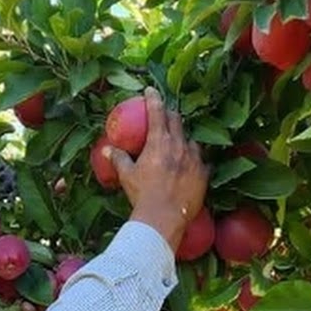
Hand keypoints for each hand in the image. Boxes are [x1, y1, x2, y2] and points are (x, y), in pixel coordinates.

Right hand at [103, 87, 208, 251]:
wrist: (163, 218)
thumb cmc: (142, 196)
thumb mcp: (127, 176)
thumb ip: (118, 159)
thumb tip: (107, 149)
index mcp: (159, 142)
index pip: (157, 112)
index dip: (153, 98)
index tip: (151, 91)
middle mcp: (179, 145)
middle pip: (176, 120)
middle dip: (169, 115)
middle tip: (164, 116)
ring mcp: (194, 159)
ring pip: (190, 140)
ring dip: (183, 139)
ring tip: (178, 146)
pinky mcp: (203, 174)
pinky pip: (201, 161)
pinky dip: (194, 160)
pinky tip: (190, 166)